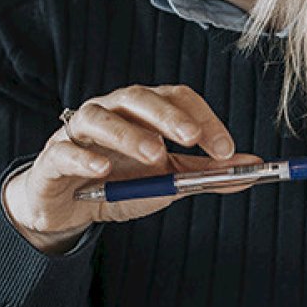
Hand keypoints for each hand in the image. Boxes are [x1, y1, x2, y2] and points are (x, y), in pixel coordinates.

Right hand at [4, 85, 261, 253]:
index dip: (202, 118)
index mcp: (143, 111)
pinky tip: (101, 171)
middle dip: (167, 115)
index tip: (225, 150)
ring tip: (154, 155)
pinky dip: (84, 157)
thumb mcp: (167, 181)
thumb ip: (206, 173)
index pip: (175, 98)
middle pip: (138, 97)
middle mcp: (111, 111)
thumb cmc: (120, 184)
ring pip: (99, 117)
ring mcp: (78, 131)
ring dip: (128, 134)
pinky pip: (66, 150)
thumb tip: (253, 167)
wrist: (68, 209)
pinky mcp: (53, 157)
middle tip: (191, 139)